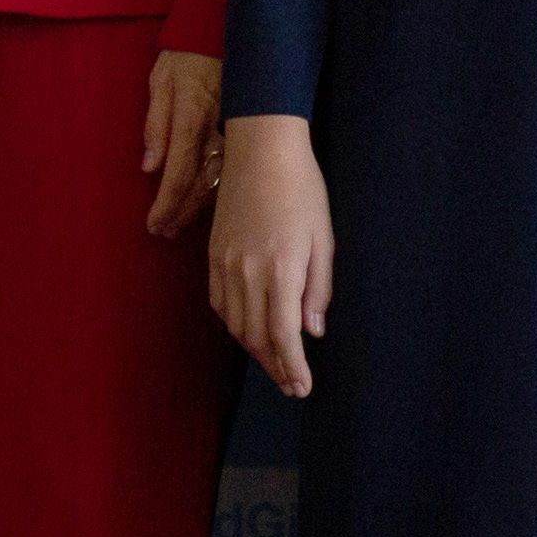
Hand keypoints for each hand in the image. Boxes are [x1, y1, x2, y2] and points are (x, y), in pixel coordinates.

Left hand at [139, 51, 224, 238]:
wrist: (221, 34)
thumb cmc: (183, 59)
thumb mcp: (159, 83)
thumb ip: (155, 125)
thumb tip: (149, 166)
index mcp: (191, 117)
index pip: (179, 173)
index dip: (167, 204)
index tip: (154, 225)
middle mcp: (217, 130)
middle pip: (202, 185)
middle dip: (181, 213)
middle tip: (164, 232)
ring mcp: (235, 133)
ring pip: (220, 182)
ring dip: (198, 208)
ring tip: (178, 226)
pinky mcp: (245, 133)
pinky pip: (233, 169)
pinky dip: (217, 191)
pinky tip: (204, 205)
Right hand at [208, 114, 329, 393]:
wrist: (260, 149)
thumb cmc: (302, 190)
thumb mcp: (323, 239)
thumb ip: (317, 289)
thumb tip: (311, 332)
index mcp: (280, 269)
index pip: (283, 335)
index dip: (292, 367)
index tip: (303, 387)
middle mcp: (247, 272)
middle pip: (256, 336)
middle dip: (274, 366)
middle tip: (291, 386)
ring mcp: (225, 264)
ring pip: (234, 324)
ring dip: (254, 349)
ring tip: (274, 364)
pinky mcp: (213, 254)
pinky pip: (218, 302)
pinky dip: (233, 324)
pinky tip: (248, 331)